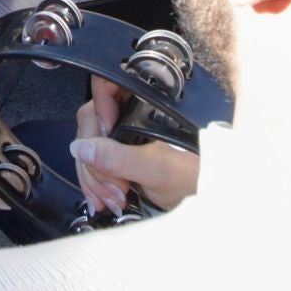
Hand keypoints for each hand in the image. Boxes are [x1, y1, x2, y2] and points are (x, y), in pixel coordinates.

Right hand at [70, 77, 200, 214]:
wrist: (209, 204)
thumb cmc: (197, 180)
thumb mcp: (159, 170)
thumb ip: (120, 158)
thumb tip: (82, 148)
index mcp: (146, 102)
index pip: (104, 87)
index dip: (99, 115)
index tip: (100, 146)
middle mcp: (132, 111)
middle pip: (92, 123)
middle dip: (95, 161)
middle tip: (114, 188)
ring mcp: (123, 132)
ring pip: (88, 145)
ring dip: (94, 177)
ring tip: (113, 200)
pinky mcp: (119, 152)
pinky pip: (92, 161)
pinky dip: (95, 182)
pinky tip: (105, 198)